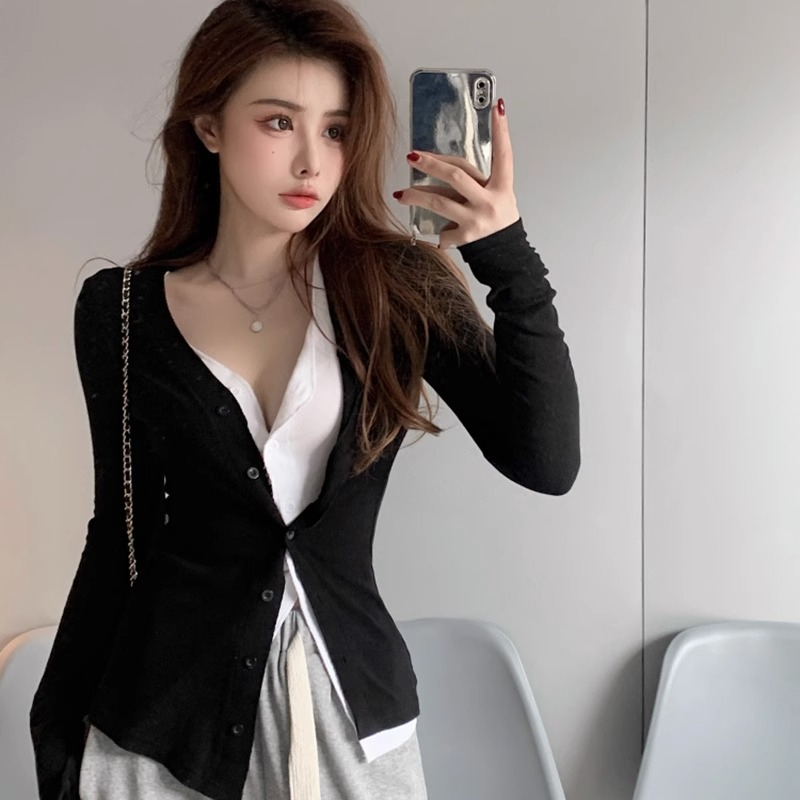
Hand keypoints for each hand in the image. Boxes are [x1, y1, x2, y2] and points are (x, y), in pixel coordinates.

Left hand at [393, 98, 519, 249]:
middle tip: (412, 156)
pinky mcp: (467, 237)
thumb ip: (475, 181)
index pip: (504, 155)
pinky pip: (443, 231)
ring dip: (416, 196)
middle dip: (431, 165)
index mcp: (502, 187)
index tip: (497, 108)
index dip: (502, 131)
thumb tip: (442, 165)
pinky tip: (435, 234)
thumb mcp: (497, 196)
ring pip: (440, 202)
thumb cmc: (497, 219)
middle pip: (456, 176)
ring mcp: (478, 219)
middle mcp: (490, 201)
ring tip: (400, 194)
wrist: (505, 254)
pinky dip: (438, 232)